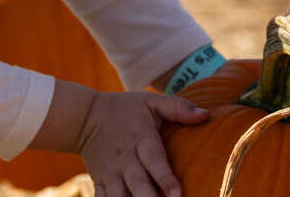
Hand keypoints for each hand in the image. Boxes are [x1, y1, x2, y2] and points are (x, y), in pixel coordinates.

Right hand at [76, 91, 209, 196]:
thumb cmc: (124, 109)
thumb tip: (205, 115)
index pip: (155, 161)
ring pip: (120, 196)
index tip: (178, 195)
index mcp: (141, 139)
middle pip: (138, 184)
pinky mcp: (100, 181)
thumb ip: (178, 108)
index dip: (165, 179)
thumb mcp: (151, 101)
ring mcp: (111, 173)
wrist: (84, 117)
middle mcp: (126, 159)